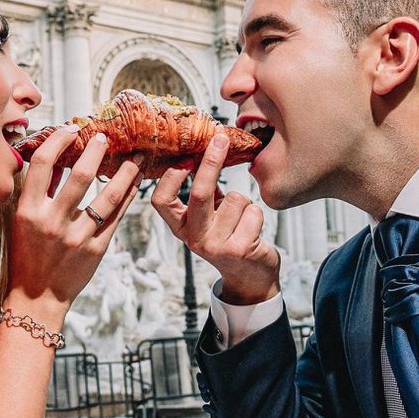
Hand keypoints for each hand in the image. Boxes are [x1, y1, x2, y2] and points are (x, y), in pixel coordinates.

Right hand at [7, 127, 140, 310]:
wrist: (37, 296)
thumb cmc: (26, 255)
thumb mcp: (22, 221)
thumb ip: (38, 191)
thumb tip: (56, 160)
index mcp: (29, 211)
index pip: (42, 164)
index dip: (58, 141)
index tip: (71, 129)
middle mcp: (53, 222)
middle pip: (82, 176)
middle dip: (97, 151)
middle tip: (106, 137)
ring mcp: (77, 237)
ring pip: (109, 196)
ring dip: (126, 172)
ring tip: (135, 157)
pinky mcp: (96, 250)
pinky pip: (117, 217)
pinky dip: (128, 196)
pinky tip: (135, 183)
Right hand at [151, 131, 280, 305]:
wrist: (250, 277)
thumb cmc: (230, 239)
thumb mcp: (209, 219)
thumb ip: (204, 194)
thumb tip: (204, 152)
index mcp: (181, 228)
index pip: (161, 200)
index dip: (171, 177)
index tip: (186, 155)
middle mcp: (194, 238)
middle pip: (199, 193)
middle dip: (211, 162)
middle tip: (221, 139)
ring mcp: (216, 246)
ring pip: (235, 199)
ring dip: (244, 203)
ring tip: (243, 221)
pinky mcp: (240, 249)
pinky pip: (253, 212)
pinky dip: (257, 215)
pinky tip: (253, 231)